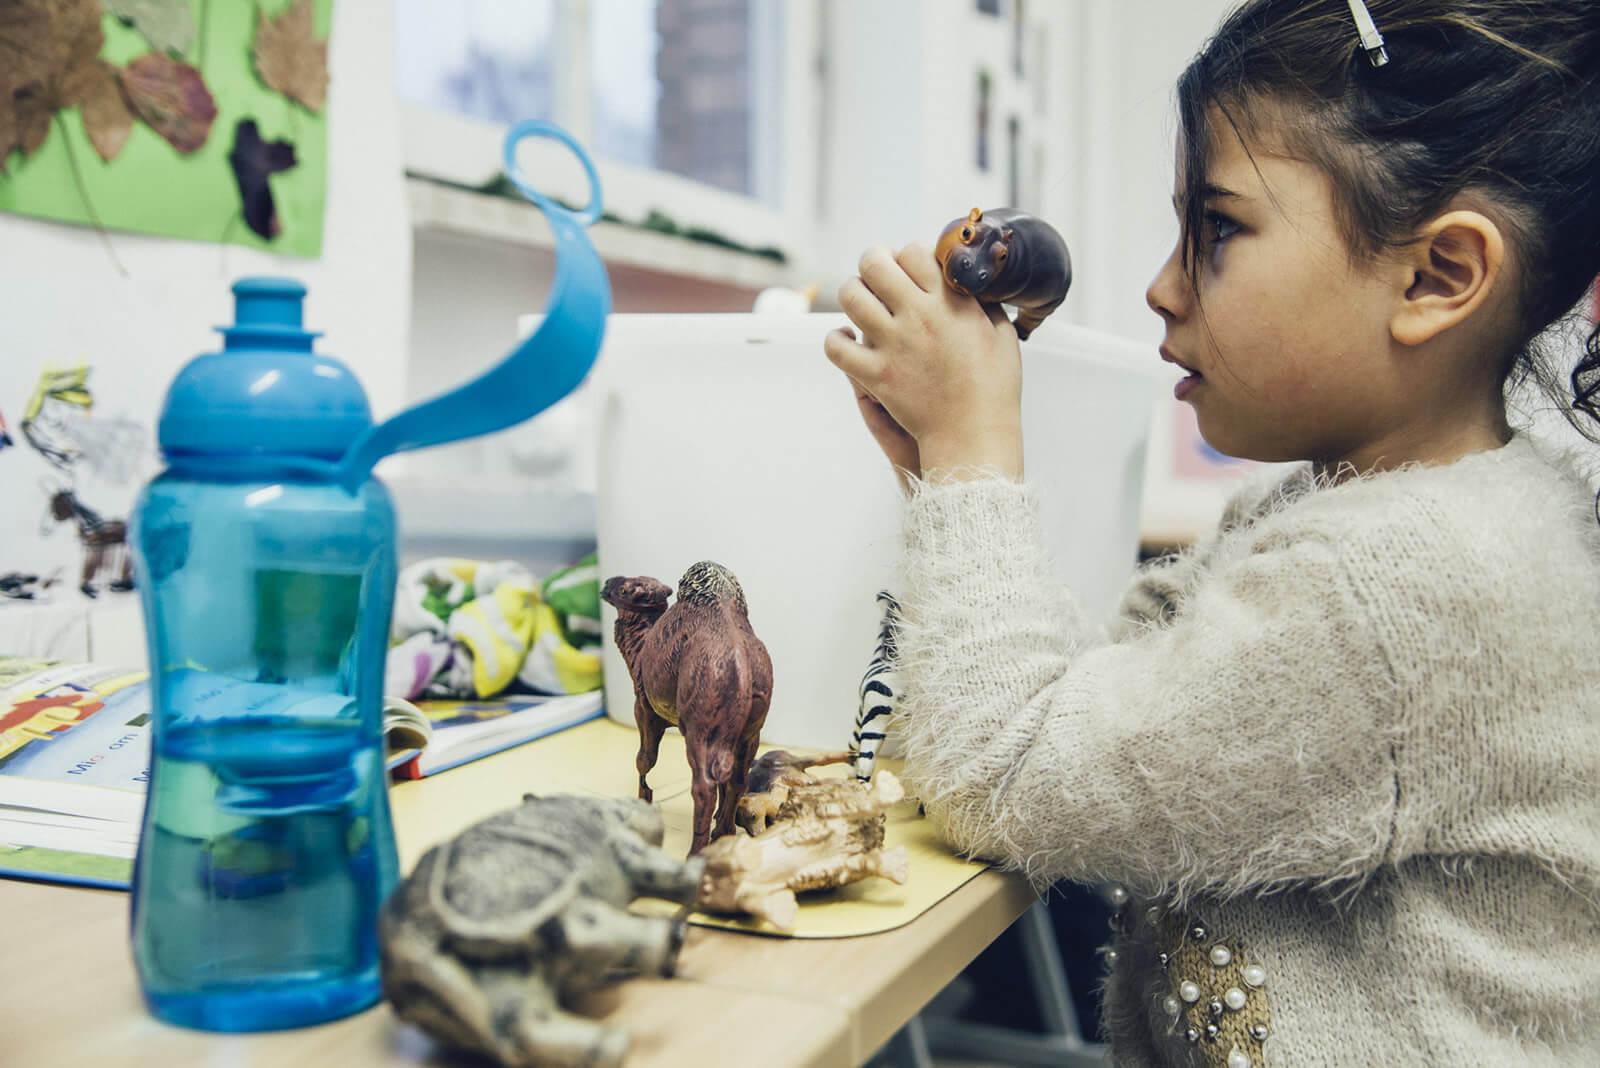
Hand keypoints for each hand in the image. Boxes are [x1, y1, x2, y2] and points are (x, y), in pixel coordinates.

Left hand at [824, 243, 1023, 480]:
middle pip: (875, 263)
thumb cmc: (994, 389)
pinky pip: (836, 348)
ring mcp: (893, 345)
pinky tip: (845, 341)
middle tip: (876, 272)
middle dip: (872, 261)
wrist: (975, 435)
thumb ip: (985, 306)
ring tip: (860, 301)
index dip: (907, 254)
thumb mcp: (1002, 336)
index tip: (910, 266)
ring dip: (852, 293)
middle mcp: (918, 316)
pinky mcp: (875, 375)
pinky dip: (835, 341)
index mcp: (950, 303)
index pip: (914, 251)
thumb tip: (976, 288)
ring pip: (851, 297)